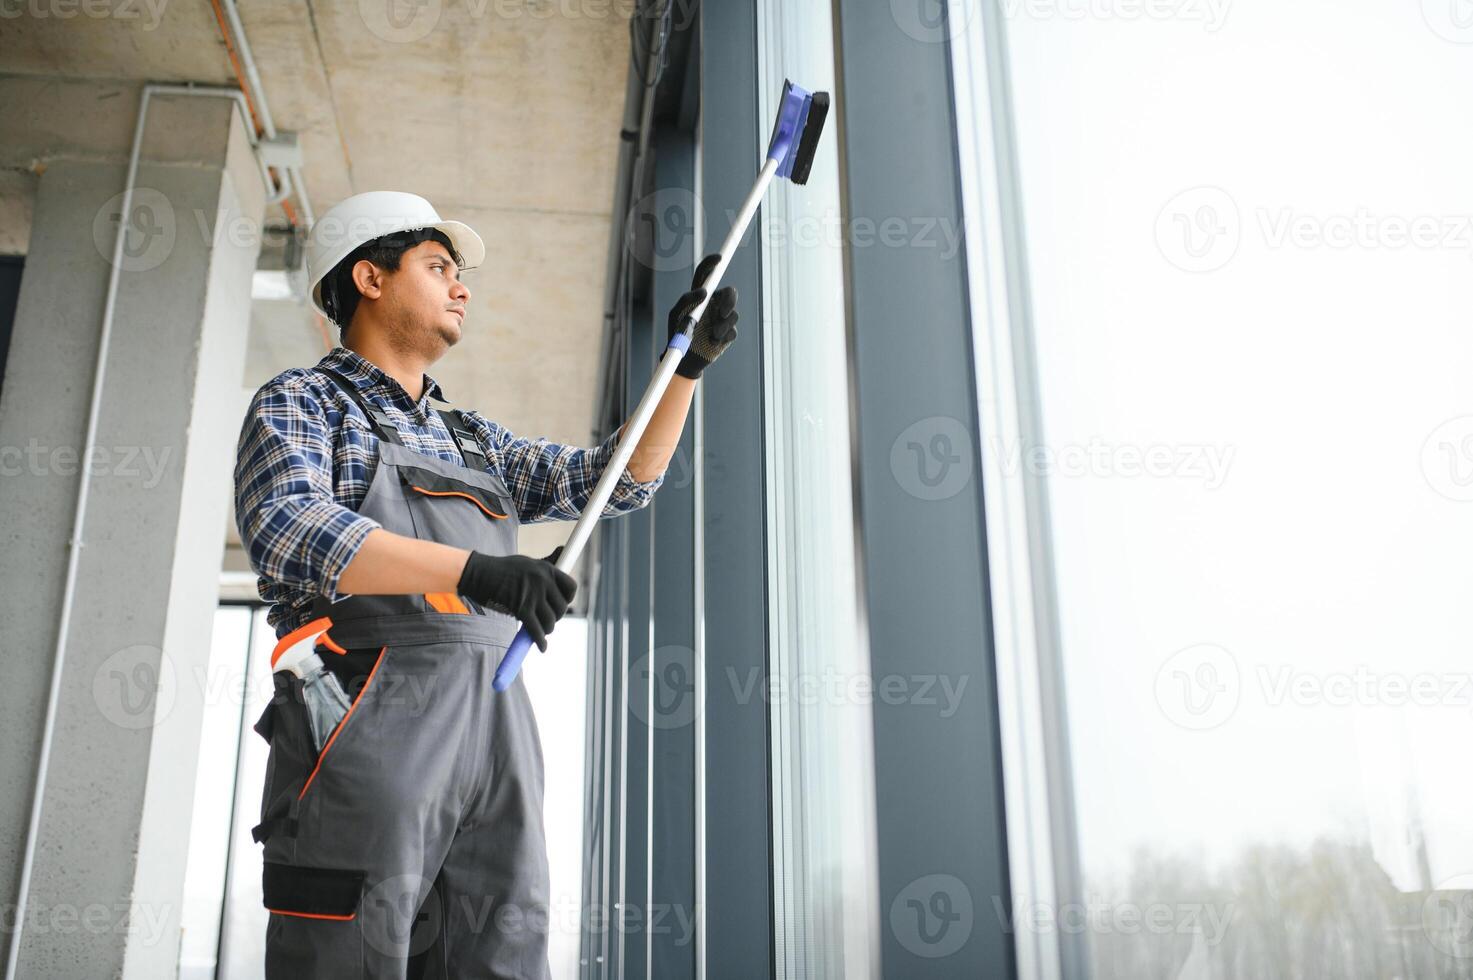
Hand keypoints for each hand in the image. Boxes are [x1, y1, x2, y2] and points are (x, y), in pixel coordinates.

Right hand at [457, 550, 577, 651]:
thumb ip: (546, 563)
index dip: (568, 599)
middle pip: (562, 607)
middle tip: (547, 619)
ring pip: (551, 620)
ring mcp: (532, 595)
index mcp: (546, 568)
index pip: (571, 587)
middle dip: (556, 616)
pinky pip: (536, 630)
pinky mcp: (521, 608)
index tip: (560, 605)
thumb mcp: (527, 562)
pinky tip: (542, 647)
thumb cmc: (502, 569)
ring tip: (541, 631)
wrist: (478, 574)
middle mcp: (543, 580)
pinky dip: (540, 641)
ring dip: (547, 629)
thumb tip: (564, 549)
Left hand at [666, 253, 738, 379]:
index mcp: (701, 296)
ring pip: (733, 314)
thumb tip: (704, 292)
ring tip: (710, 335)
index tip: (719, 259)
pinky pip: (732, 331)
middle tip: (722, 311)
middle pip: (730, 292)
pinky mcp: (728, 334)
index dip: (713, 264)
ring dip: (721, 326)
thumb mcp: (676, 314)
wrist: (685, 359)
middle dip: (730, 300)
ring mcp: (723, 319)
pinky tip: (712, 342)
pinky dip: (721, 338)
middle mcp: (714, 304)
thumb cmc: (678, 333)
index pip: (707, 275)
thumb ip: (687, 299)